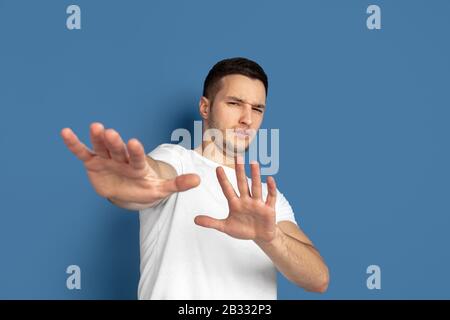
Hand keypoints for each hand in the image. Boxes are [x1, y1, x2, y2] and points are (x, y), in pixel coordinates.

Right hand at [61, 122, 199, 206]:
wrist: (128, 192)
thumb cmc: (145, 188)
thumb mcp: (161, 189)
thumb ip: (177, 184)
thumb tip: (198, 181)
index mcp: (138, 165)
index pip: (137, 157)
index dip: (136, 151)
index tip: (135, 143)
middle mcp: (122, 158)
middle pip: (119, 150)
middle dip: (115, 143)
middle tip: (112, 132)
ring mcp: (107, 159)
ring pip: (102, 147)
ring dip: (98, 139)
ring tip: (94, 127)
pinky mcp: (93, 162)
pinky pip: (83, 152)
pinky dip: (74, 144)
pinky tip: (65, 132)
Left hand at [194, 155, 276, 242]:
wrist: (260, 237)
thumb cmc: (243, 229)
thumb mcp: (226, 227)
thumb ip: (211, 222)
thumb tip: (195, 220)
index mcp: (235, 204)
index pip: (228, 189)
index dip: (223, 179)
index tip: (218, 168)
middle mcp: (246, 200)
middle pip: (242, 184)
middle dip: (240, 172)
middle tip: (238, 158)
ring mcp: (258, 203)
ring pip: (256, 187)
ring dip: (256, 175)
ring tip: (254, 163)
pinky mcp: (268, 209)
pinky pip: (270, 197)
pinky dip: (271, 188)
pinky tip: (270, 179)